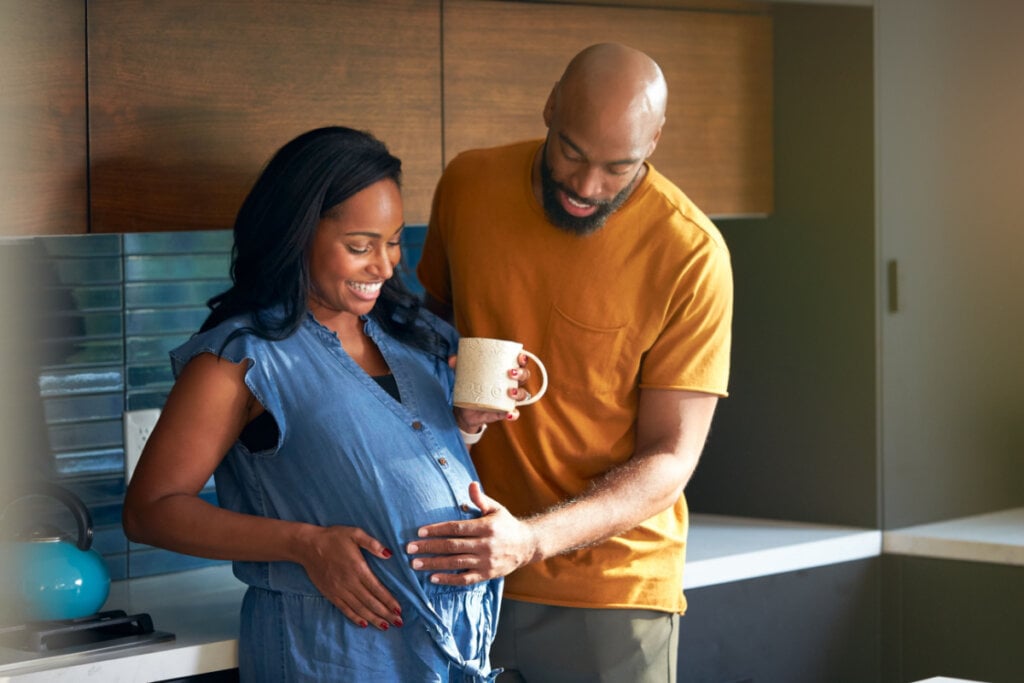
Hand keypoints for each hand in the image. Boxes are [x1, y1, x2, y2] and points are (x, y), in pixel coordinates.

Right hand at [299, 525, 402, 629]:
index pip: (377, 589)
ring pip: (359, 608)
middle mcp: (349, 582)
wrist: (308, 546)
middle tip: (398, 623)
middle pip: (370, 602)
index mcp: (358, 568)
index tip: (399, 610)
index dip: (389, 600)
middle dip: (385, 613)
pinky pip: (344, 609)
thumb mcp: (355, 533)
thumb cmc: (334, 537)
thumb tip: (389, 554)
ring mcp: (339, 590)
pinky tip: (364, 624)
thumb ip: (372, 543)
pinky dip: (355, 618)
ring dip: (373, 618)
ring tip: (385, 626)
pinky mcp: (330, 594)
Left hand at [405, 482, 538, 584]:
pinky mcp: (487, 574)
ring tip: (415, 563)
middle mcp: (486, 545)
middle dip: (429, 547)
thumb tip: (471, 484)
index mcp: (486, 527)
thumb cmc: (506, 524)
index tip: (419, 532)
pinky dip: (448, 579)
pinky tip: (433, 578)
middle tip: (409, 548)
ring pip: (455, 563)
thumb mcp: (496, 508)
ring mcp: (486, 561)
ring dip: (434, 563)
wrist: (527, 545)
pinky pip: (465, 579)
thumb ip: (480, 499)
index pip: (456, 528)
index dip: (437, 530)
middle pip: (452, 546)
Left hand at [450, 354, 531, 428]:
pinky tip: (508, 413)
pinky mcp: (502, 412)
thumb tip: (452, 360)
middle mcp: (510, 384)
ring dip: (519, 393)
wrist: (464, 410)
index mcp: (504, 372)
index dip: (523, 359)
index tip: (520, 356)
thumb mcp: (464, 375)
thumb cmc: (470, 387)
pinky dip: (513, 414)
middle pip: (524, 377)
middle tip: (510, 373)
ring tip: (510, 392)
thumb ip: (459, 366)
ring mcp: (508, 399)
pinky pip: (513, 413)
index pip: (519, 363)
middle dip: (522, 373)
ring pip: (522, 395)